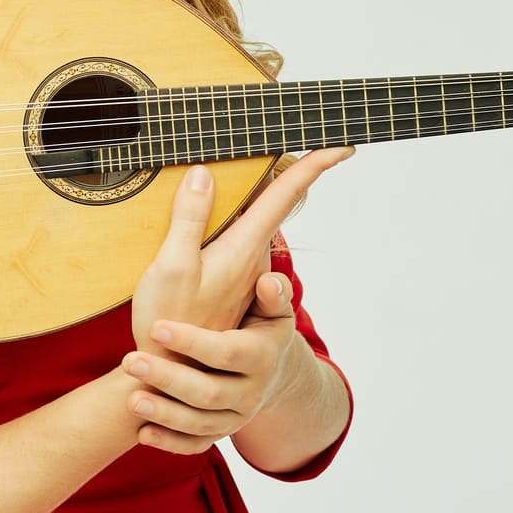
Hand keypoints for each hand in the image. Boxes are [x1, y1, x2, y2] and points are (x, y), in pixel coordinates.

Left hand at [124, 270, 308, 453]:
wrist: (274, 372)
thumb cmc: (263, 327)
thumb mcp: (275, 310)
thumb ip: (275, 293)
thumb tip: (266, 281)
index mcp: (262, 357)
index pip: (226, 352)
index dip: (192, 342)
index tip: (156, 328)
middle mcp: (251, 392)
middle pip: (208, 392)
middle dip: (167, 378)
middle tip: (129, 360)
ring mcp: (237, 417)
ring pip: (200, 422)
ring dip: (164, 413)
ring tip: (131, 399)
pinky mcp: (221, 433)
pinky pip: (196, 444)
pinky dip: (170, 443)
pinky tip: (142, 433)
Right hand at [129, 148, 351, 353]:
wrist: (167, 372)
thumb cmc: (170, 321)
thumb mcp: (174, 267)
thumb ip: (190, 219)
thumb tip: (206, 173)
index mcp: (244, 248)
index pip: (285, 196)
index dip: (314, 165)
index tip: (344, 144)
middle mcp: (251, 256)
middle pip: (275, 201)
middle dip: (288, 169)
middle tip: (296, 140)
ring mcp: (241, 269)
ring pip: (255, 218)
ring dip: (256, 192)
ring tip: (250, 165)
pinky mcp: (226, 279)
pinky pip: (238, 233)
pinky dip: (234, 213)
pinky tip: (212, 206)